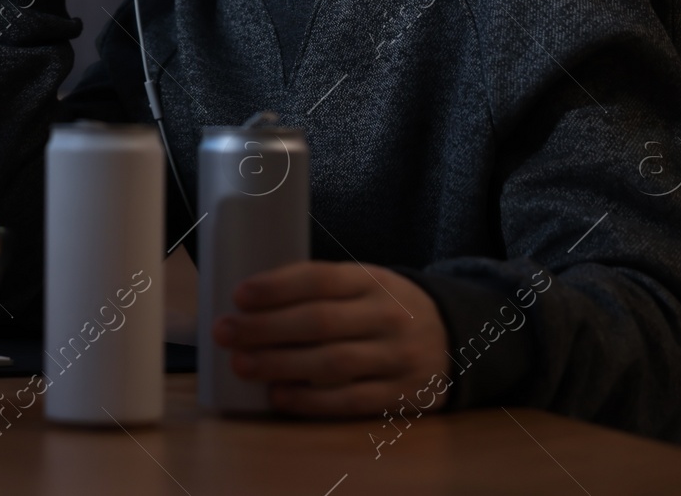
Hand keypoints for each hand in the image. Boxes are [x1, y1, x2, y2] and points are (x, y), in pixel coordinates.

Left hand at [210, 261, 449, 416]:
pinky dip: (310, 401)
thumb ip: (319, 290)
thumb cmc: (383, 309)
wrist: (454, 340)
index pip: (321, 279)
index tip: (239, 295)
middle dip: (266, 328)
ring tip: (242, 364)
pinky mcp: (400, 395)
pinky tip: (278, 395)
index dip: (278, 286)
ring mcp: (397, 357)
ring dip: (281, 365)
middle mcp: (388, 315)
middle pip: (319, 322)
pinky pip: (349, 400)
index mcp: (372, 280)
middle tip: (226, 332)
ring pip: (331, 363)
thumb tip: (250, 304)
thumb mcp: (363, 284)